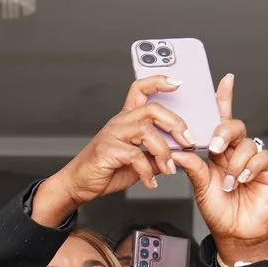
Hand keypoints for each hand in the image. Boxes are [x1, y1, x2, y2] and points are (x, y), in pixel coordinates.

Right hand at [32, 77, 189, 223]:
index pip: (140, 89)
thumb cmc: (106, 169)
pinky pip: (136, 156)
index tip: (176, 83)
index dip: (158, 82)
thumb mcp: (138, 162)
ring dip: (163, 151)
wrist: (79, 184)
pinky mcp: (108, 149)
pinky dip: (148, 172)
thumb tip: (178, 156)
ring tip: (168, 168)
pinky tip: (150, 182)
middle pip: (152, 108)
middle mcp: (120, 122)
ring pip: (147, 130)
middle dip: (175, 123)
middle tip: (187, 140)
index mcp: (127, 120)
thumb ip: (155, 155)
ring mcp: (113, 134)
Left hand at [174, 76, 267, 259]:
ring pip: (247, 143)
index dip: (224, 99)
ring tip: (229, 182)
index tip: (224, 80)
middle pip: (234, 126)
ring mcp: (253, 160)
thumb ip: (192, 167)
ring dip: (235, 162)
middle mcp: (236, 151)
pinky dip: (250, 168)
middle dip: (224, 132)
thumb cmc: (218, 209)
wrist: (234, 232)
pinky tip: (242, 180)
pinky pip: (262, 158)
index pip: (220, 120)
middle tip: (214, 148)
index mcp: (218, 150)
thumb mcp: (200, 186)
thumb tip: (177, 151)